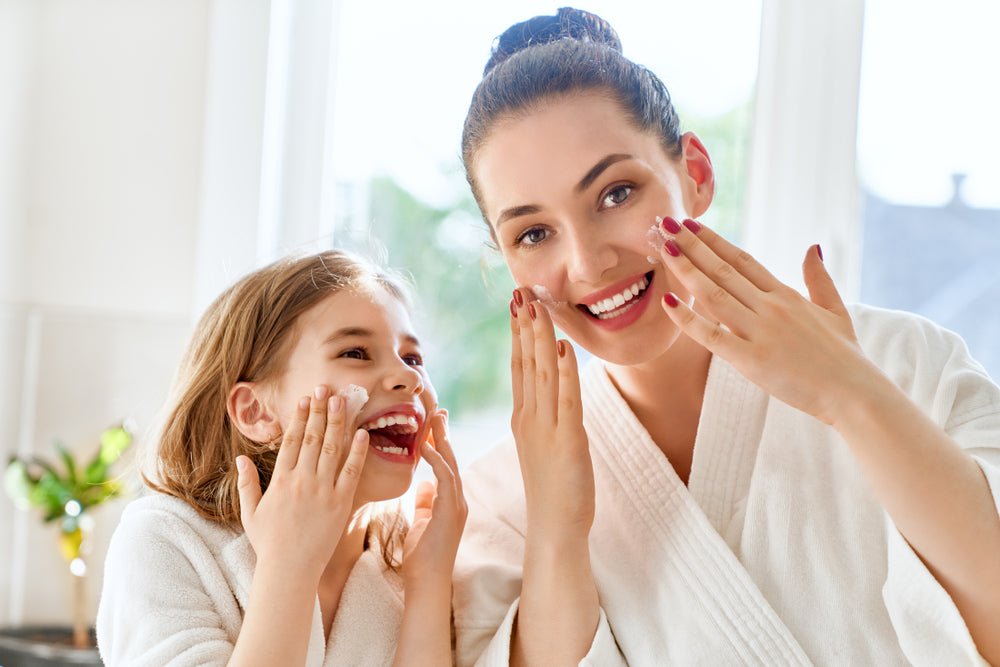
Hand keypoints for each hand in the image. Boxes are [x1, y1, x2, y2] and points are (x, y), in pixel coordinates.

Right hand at [236, 386, 368, 574]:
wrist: (290, 570)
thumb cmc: (269, 544)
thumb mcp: (250, 513)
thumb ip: (246, 484)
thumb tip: (239, 459)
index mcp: (280, 480)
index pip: (292, 440)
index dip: (300, 417)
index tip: (306, 399)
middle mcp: (302, 480)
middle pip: (313, 437)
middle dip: (320, 410)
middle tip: (326, 388)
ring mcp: (323, 490)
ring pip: (332, 448)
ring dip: (338, 422)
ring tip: (343, 400)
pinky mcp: (341, 503)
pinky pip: (351, 471)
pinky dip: (357, 451)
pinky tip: (362, 433)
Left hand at [400, 411, 466, 588]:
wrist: (427, 582)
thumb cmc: (422, 558)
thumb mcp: (420, 524)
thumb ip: (424, 504)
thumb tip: (424, 486)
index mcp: (450, 502)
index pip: (446, 466)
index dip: (440, 445)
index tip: (433, 425)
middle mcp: (457, 501)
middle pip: (451, 460)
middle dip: (444, 435)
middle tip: (438, 412)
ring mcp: (457, 506)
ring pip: (451, 465)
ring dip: (442, 442)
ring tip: (434, 421)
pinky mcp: (451, 512)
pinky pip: (446, 480)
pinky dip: (437, 461)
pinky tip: (426, 448)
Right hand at [510, 289, 594, 535]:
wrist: (554, 530)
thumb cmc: (554, 491)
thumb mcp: (544, 447)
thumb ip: (544, 417)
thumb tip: (551, 392)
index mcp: (523, 419)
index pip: (519, 367)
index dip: (518, 333)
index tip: (517, 304)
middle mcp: (529, 419)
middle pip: (526, 362)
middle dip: (525, 325)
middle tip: (522, 291)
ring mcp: (545, 429)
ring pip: (542, 373)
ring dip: (540, 337)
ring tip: (537, 305)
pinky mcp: (567, 441)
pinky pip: (566, 399)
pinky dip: (564, 371)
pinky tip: (562, 346)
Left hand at [655, 218, 880, 424]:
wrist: (854, 393)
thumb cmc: (844, 356)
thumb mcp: (835, 310)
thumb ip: (819, 278)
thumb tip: (812, 247)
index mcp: (786, 295)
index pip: (743, 260)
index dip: (715, 241)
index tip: (694, 225)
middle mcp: (770, 308)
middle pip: (723, 270)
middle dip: (692, 246)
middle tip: (666, 224)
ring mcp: (760, 332)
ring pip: (714, 295)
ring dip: (686, 270)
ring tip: (664, 249)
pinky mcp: (751, 359)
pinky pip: (712, 335)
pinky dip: (687, 318)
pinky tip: (667, 301)